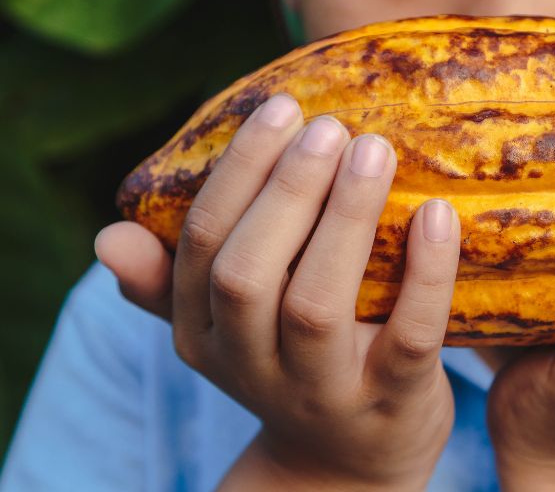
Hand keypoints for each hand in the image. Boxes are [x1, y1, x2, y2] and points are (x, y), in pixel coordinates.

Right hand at [95, 93, 461, 490]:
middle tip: (329, 126)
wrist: (346, 468)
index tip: (282, 109)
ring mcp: (325, 390)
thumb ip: (169, 284)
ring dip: (345, 218)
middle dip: (287, 190)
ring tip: (374, 150)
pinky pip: (410, 336)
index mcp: (205, 335)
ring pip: (317, 304)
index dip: (240, 172)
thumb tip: (106, 236)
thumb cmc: (290, 366)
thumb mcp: (223, 333)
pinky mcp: (393, 402)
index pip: (204, 245)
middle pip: (250, 273)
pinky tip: (437, 213)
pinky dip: (426, 273)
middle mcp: (254, 366)